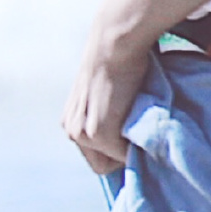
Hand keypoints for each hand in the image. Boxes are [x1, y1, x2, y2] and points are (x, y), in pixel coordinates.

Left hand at [63, 19, 161, 176]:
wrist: (114, 46)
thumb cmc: (120, 62)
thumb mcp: (108, 95)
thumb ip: (111, 115)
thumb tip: (134, 134)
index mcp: (71, 122)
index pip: (95, 157)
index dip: (116, 151)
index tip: (133, 136)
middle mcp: (71, 131)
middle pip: (101, 166)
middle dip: (120, 153)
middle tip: (136, 131)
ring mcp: (82, 134)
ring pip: (113, 162)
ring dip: (129, 148)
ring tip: (138, 120)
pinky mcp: (97, 133)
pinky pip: (124, 155)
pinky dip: (136, 143)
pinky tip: (139, 116)